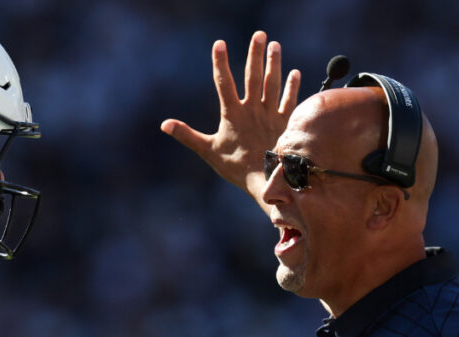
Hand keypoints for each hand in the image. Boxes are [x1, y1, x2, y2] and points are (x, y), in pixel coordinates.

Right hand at [161, 31, 300, 204]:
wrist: (266, 180)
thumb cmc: (235, 167)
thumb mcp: (207, 150)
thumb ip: (187, 135)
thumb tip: (164, 124)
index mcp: (232, 114)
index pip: (224, 82)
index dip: (220, 62)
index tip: (219, 43)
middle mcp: (252, 110)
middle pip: (253, 76)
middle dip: (255, 53)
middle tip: (259, 34)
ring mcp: (270, 115)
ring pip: (272, 83)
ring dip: (274, 63)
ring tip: (275, 45)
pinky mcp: (285, 123)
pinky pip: (289, 101)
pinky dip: (292, 86)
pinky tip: (294, 72)